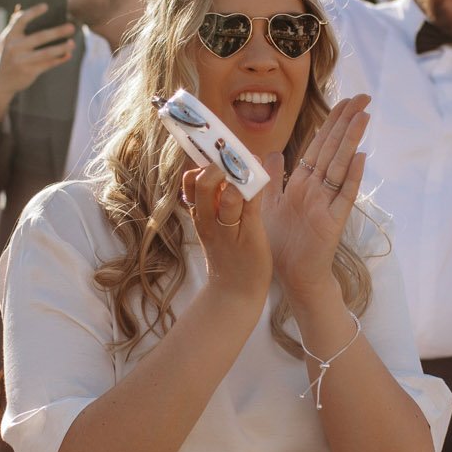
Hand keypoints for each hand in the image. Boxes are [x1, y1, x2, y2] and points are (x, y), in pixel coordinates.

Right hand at [0, 5, 75, 120]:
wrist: (1, 82)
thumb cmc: (8, 56)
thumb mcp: (7, 40)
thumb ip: (14, 25)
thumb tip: (20, 6)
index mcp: (9, 36)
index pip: (21, 20)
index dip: (33, 12)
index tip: (46, 6)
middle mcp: (15, 47)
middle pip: (39, 37)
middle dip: (57, 32)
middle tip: (72, 27)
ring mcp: (22, 60)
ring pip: (46, 53)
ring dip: (61, 48)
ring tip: (72, 43)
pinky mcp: (29, 72)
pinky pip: (48, 64)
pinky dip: (59, 59)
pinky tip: (68, 55)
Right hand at [182, 163, 270, 307]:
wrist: (234, 294)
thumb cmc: (228, 257)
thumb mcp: (214, 228)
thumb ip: (216, 202)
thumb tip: (225, 174)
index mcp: (200, 215)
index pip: (190, 181)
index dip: (202, 165)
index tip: (216, 156)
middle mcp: (210, 220)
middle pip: (203, 182)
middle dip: (217, 164)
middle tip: (231, 159)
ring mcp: (229, 229)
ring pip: (228, 195)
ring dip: (239, 176)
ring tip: (249, 166)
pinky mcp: (249, 235)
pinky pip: (251, 207)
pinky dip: (255, 189)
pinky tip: (261, 178)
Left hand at [263, 96, 369, 304]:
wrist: (294, 277)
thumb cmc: (282, 244)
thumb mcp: (269, 206)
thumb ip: (273, 179)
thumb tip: (273, 152)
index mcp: (303, 183)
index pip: (319, 145)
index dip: (331, 122)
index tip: (345, 101)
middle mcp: (318, 189)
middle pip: (334, 149)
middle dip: (347, 122)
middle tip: (364, 97)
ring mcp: (328, 204)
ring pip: (341, 165)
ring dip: (352, 141)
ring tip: (364, 116)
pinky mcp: (333, 222)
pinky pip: (344, 196)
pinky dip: (352, 177)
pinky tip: (360, 158)